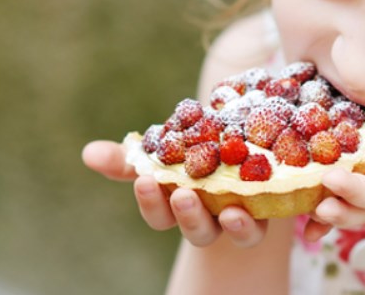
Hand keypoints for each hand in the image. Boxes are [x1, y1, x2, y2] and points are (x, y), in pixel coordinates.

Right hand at [82, 140, 269, 247]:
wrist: (246, 131)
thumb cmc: (193, 145)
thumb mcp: (159, 149)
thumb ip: (126, 157)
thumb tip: (87, 154)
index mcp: (180, 205)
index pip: (160, 216)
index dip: (152, 202)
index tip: (145, 179)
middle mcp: (214, 217)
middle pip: (199, 231)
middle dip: (189, 215)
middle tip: (183, 194)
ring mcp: (248, 212)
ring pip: (241, 233)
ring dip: (235, 225)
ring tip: (231, 210)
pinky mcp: (277, 201)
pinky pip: (275, 216)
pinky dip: (269, 210)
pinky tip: (265, 191)